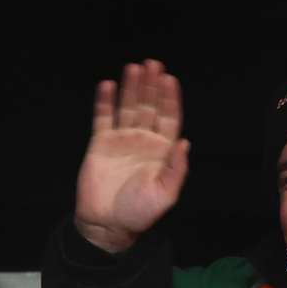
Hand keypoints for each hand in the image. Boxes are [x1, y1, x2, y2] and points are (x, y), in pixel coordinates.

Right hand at [73, 59, 189, 252]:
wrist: (106, 223)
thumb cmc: (139, 212)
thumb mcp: (165, 194)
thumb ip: (176, 168)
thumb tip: (185, 142)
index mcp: (162, 151)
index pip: (168, 118)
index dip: (170, 99)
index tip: (169, 79)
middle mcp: (143, 141)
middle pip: (149, 107)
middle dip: (151, 86)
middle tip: (152, 64)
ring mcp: (122, 140)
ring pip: (128, 107)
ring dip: (131, 88)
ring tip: (133, 68)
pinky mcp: (101, 143)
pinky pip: (104, 117)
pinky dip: (105, 101)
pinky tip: (108, 84)